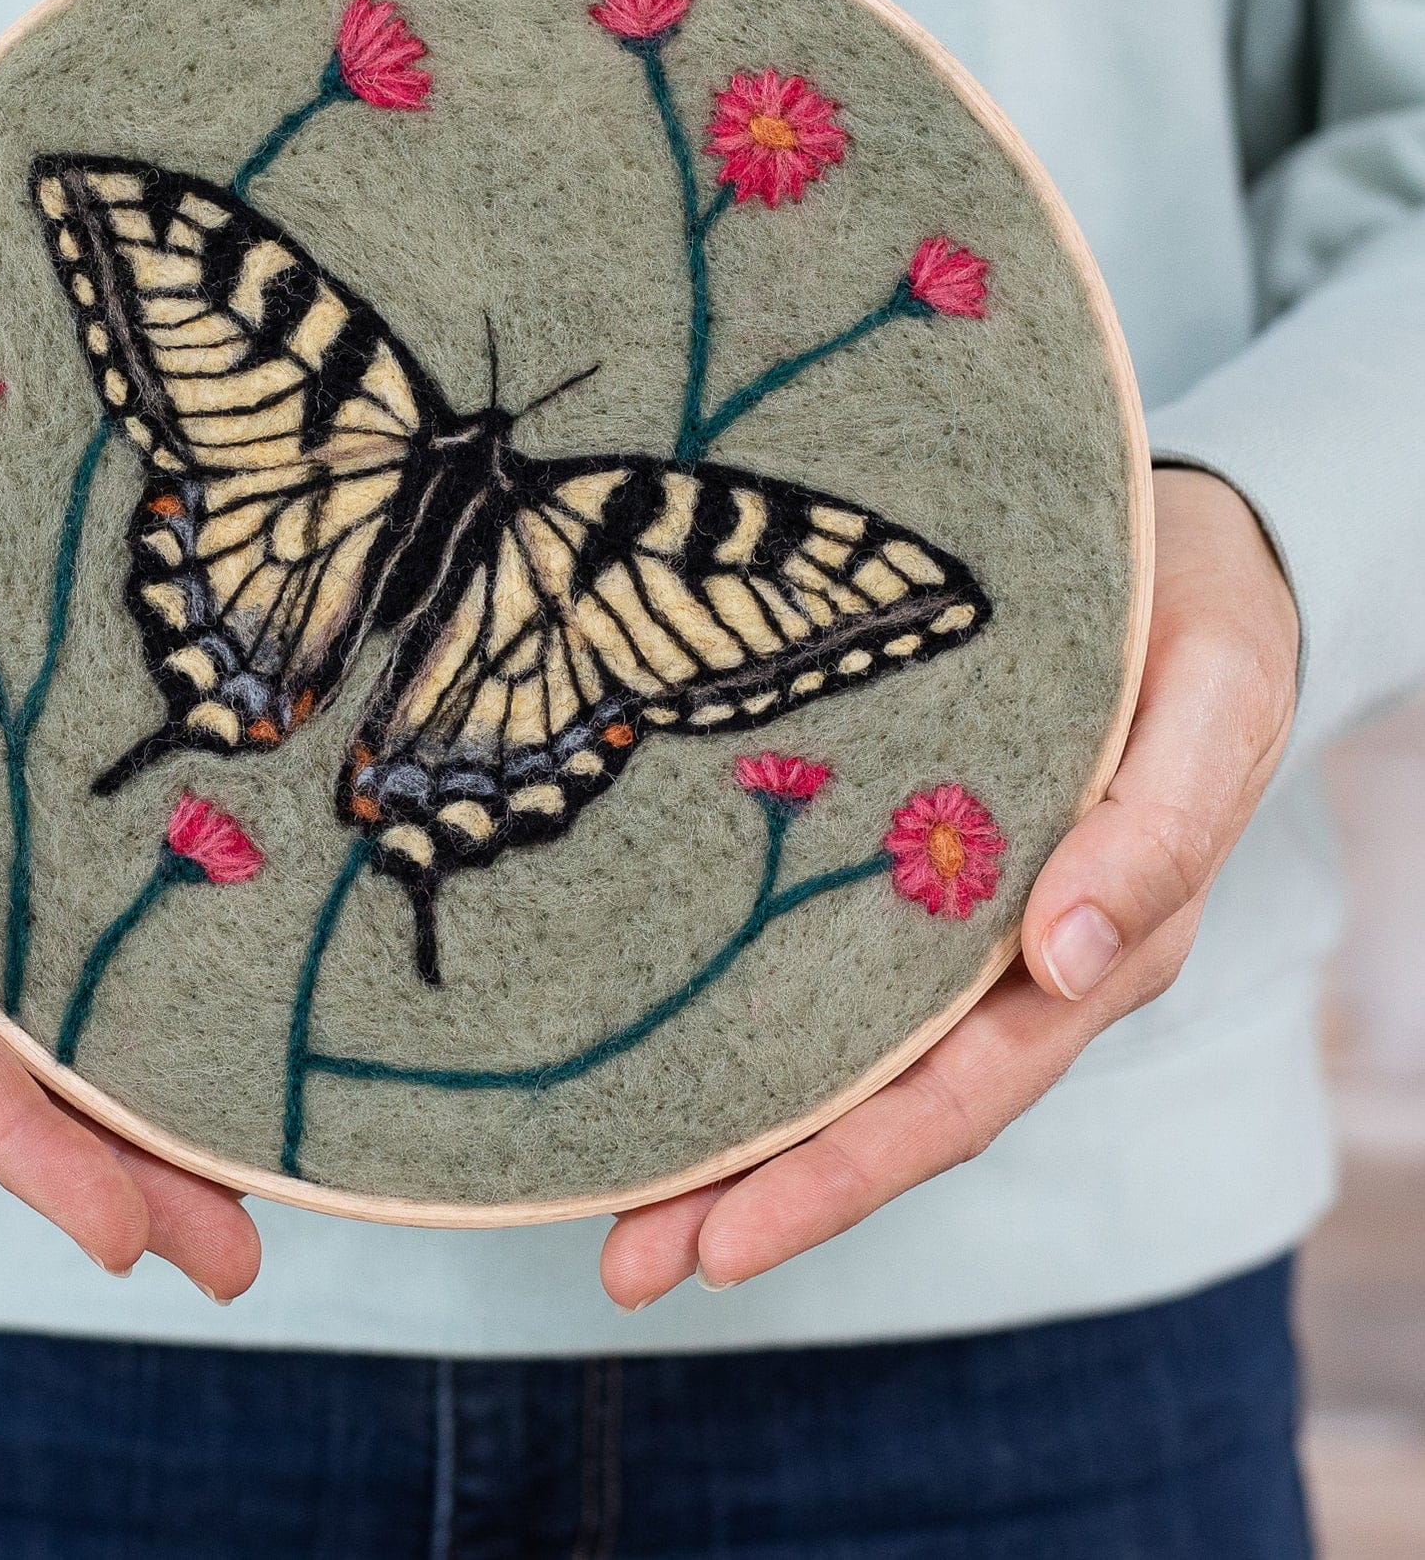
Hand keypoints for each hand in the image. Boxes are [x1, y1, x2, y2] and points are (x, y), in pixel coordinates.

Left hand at [601, 467, 1298, 1307]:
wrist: (1171, 559)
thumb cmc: (1199, 622)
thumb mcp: (1214, 697)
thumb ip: (1161, 825)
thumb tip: (1067, 960)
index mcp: (1094, 948)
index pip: (954, 1095)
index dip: (841, 1175)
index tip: (722, 1240)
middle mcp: (1014, 965)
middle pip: (876, 1108)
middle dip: (754, 1194)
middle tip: (625, 1267)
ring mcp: (952, 927)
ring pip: (839, 1057)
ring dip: (733, 1138)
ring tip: (612, 1215)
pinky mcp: (901, 870)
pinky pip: (822, 970)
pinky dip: (746, 1025)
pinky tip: (657, 1056)